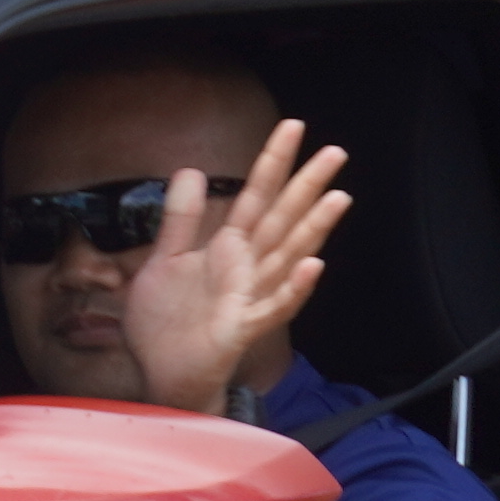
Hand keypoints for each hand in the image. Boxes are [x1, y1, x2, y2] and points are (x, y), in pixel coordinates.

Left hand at [118, 117, 343, 414]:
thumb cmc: (166, 324)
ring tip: (339, 198)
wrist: (159, 375)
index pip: (255, 197)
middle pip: (282, 220)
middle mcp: (246, 269)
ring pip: (288, 257)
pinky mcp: (241, 328)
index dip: (273, 163)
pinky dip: (294, 288)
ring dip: (314, 229)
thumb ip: (179, 219)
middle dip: (307, 187)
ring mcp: (248, 298)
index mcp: (227, 249)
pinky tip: (313, 266)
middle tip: (336, 152)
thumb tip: (190, 168)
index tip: (293, 126)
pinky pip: (274, 307)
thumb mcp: (164, 260)